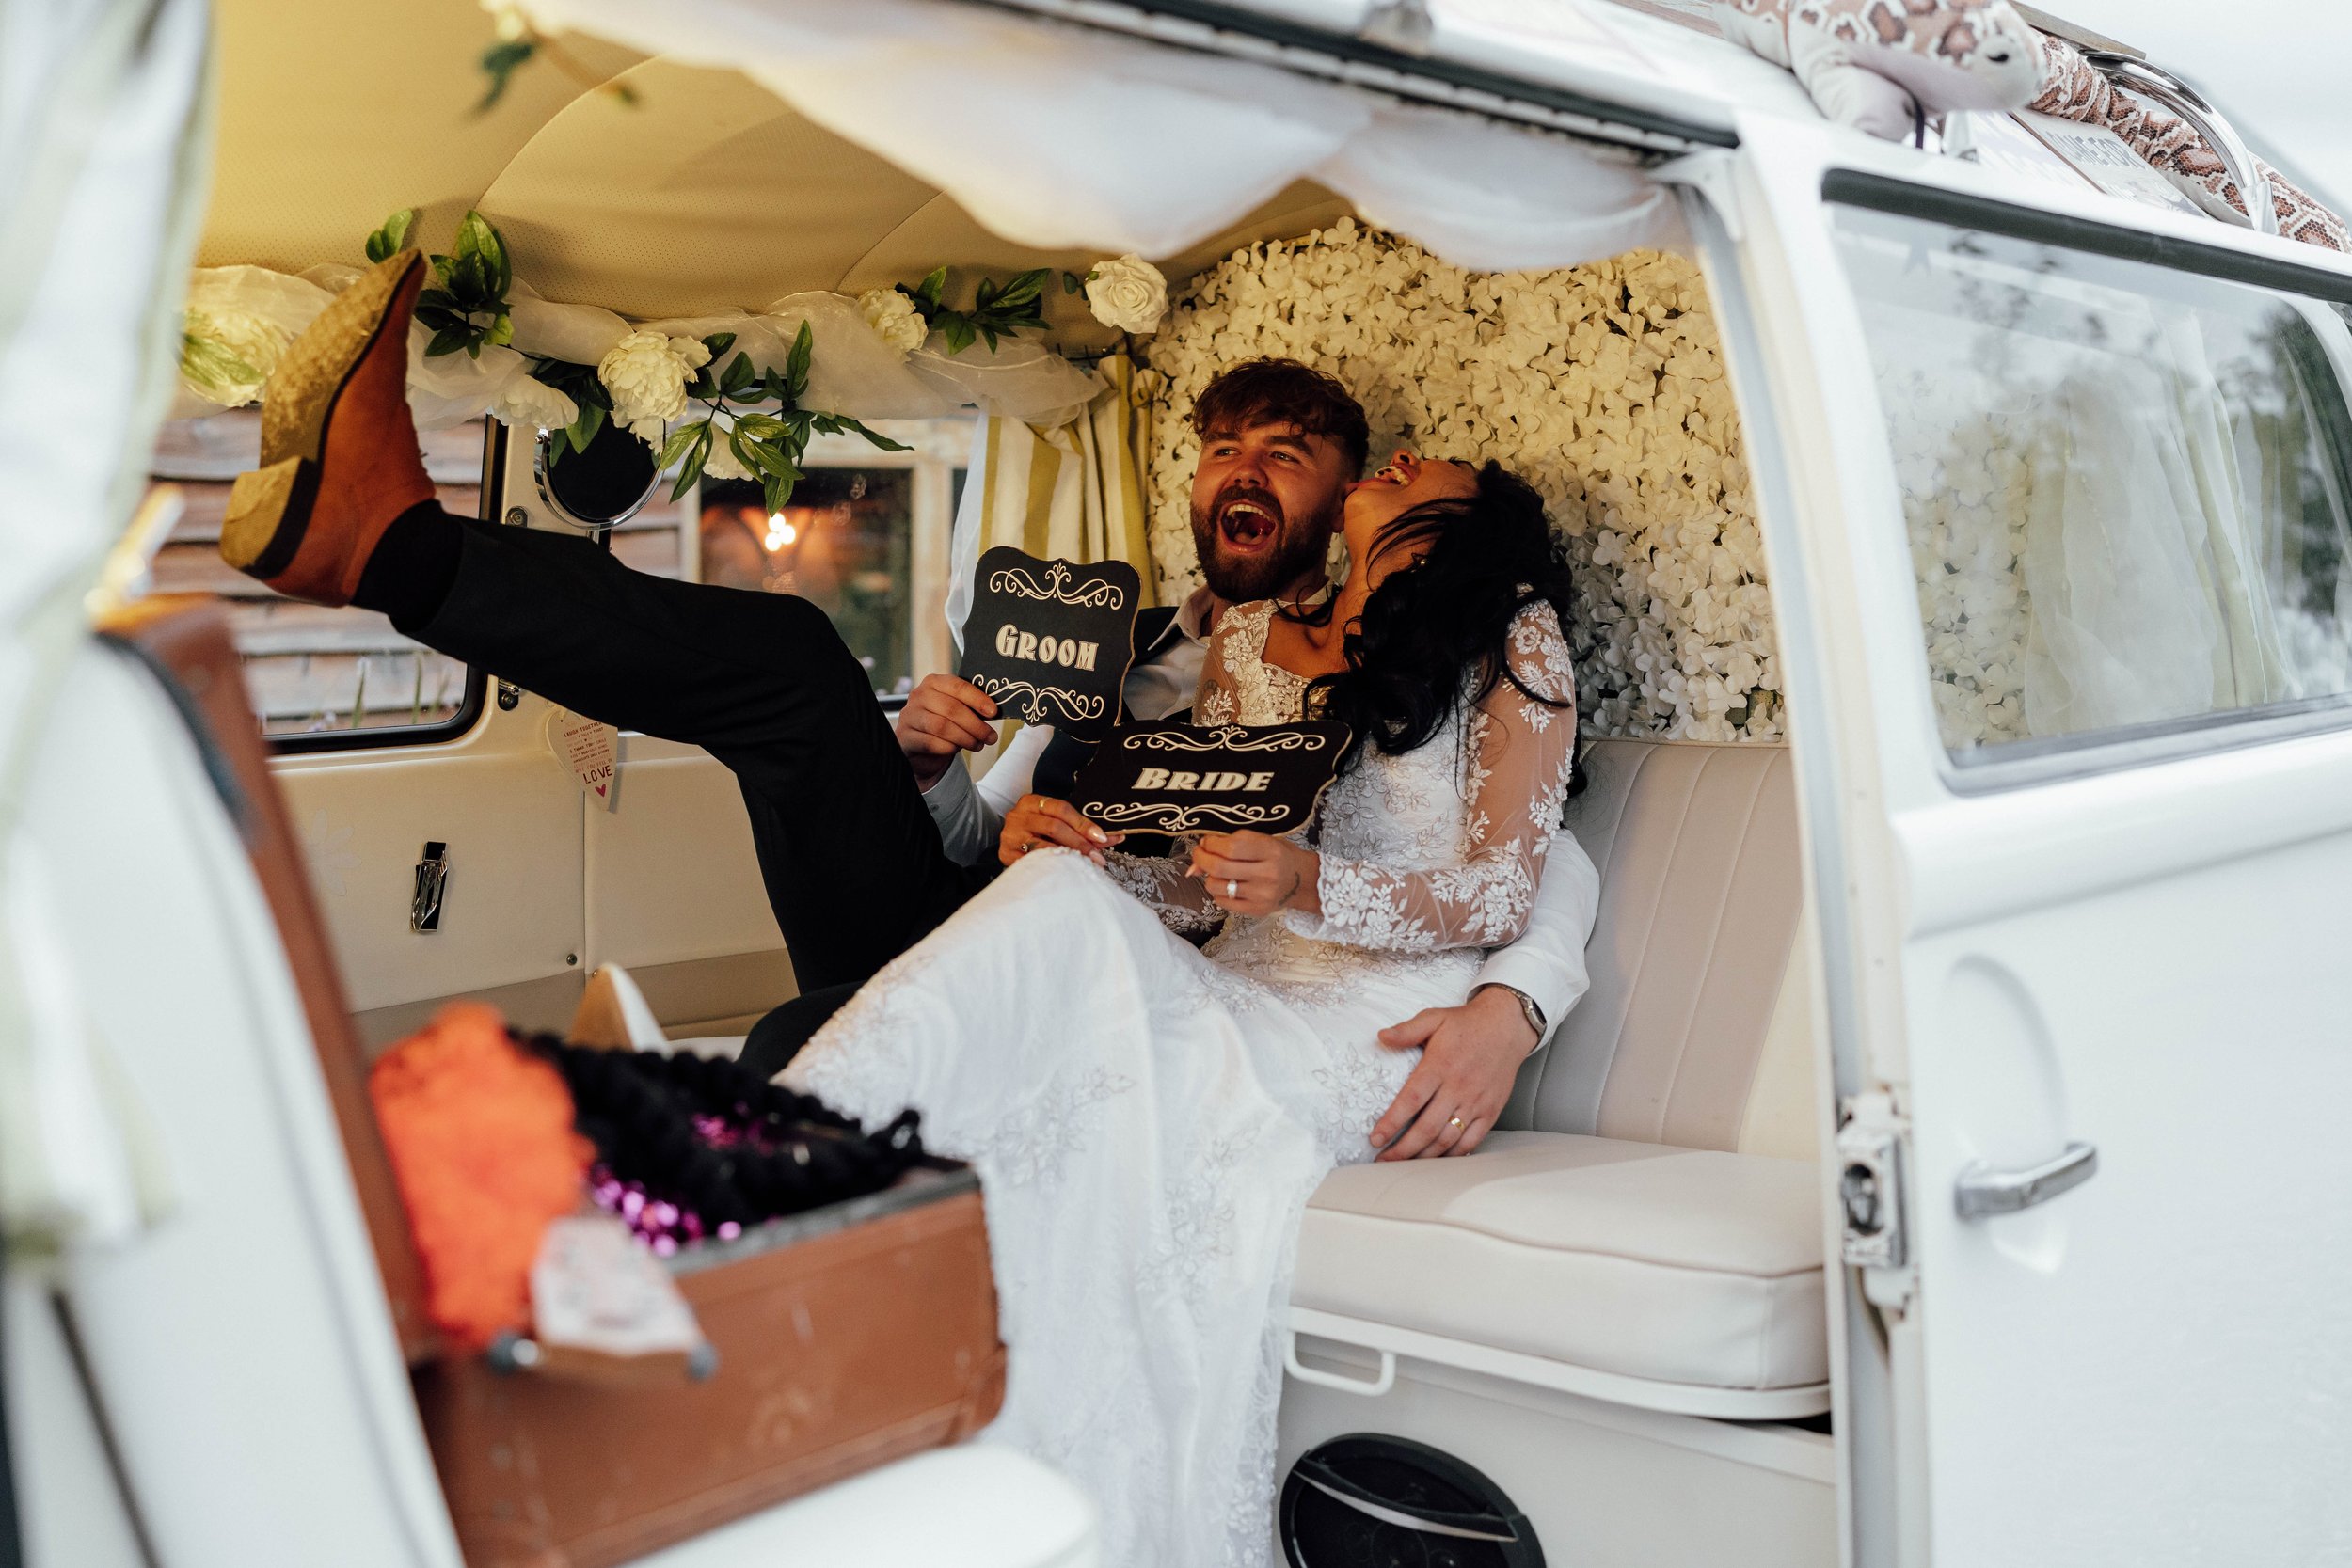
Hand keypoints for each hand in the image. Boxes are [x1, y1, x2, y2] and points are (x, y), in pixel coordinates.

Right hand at [895, 675, 997, 790]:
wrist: (921, 749)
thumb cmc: (943, 725)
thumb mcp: (955, 710)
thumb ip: (970, 706)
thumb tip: (993, 711)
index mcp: (933, 683)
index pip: (957, 686)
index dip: (977, 699)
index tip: (993, 712)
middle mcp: (918, 696)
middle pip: (951, 708)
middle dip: (975, 725)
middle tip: (990, 737)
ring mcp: (909, 716)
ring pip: (941, 726)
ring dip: (965, 738)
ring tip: (977, 744)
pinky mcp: (905, 737)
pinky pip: (931, 743)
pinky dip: (949, 748)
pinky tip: (956, 749)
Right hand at [1000, 794, 1119, 867]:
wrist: (1009, 842)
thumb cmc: (1036, 831)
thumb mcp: (1054, 822)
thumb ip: (1080, 829)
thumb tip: (1115, 837)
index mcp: (1031, 802)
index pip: (1061, 809)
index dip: (1083, 823)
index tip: (1102, 837)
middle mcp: (1019, 816)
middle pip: (1054, 827)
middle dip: (1079, 843)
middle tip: (1097, 857)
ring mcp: (1011, 836)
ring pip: (1043, 846)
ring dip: (1068, 857)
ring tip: (1084, 866)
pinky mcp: (1007, 855)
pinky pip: (1033, 863)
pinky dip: (1051, 867)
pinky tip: (1065, 872)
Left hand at [1188, 831, 1318, 918]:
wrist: (1303, 881)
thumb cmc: (1280, 856)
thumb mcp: (1263, 841)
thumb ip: (1232, 844)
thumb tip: (1197, 859)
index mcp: (1270, 850)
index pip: (1231, 847)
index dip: (1211, 844)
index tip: (1206, 841)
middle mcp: (1267, 873)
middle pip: (1219, 867)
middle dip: (1201, 859)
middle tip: (1199, 854)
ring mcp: (1262, 894)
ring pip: (1217, 886)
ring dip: (1208, 877)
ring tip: (1215, 871)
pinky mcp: (1257, 910)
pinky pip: (1223, 902)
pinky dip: (1217, 892)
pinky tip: (1226, 885)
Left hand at [1368, 986, 1538, 1160]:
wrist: (1507, 1027)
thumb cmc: (1466, 1024)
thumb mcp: (1434, 1018)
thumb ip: (1406, 1030)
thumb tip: (1381, 1037)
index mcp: (1440, 1066)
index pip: (1411, 1100)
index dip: (1392, 1122)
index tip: (1375, 1138)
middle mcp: (1458, 1087)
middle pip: (1427, 1127)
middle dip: (1403, 1149)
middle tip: (1383, 1160)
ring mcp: (1476, 1102)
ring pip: (1448, 1139)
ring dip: (1424, 1156)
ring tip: (1404, 1164)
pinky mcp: (1491, 1111)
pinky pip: (1472, 1140)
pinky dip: (1453, 1155)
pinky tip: (1437, 1160)